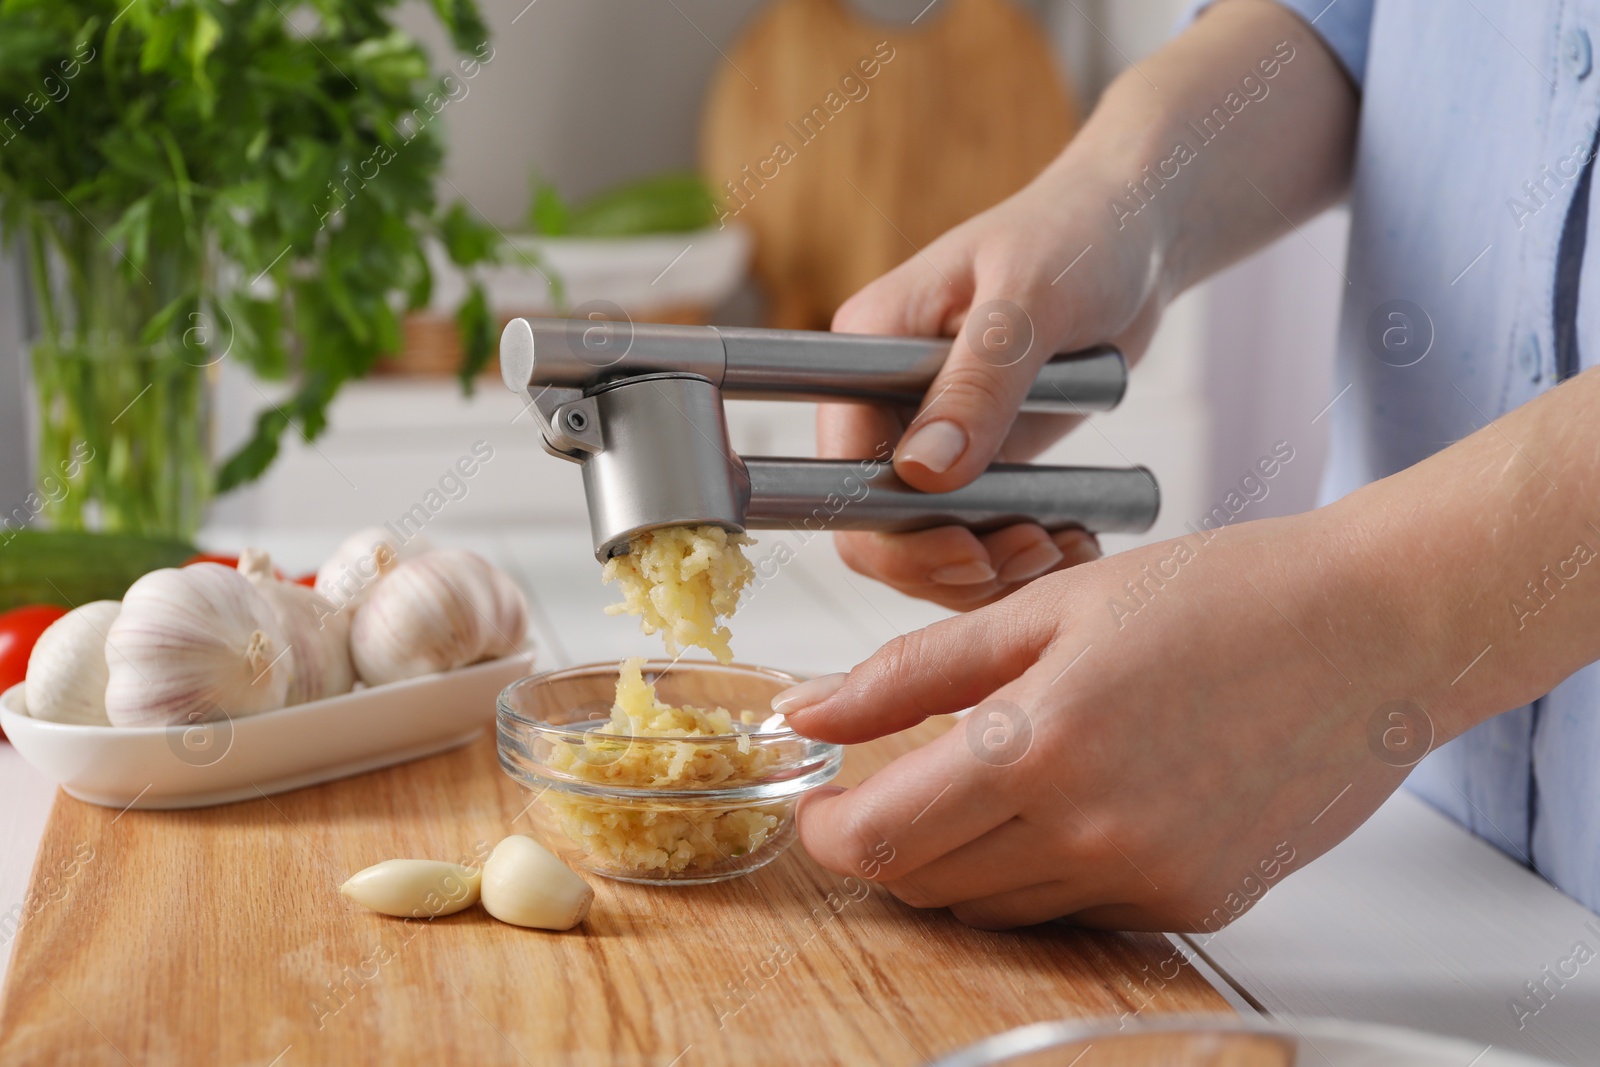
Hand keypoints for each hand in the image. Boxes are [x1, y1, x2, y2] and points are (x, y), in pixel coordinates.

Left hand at [777, 503, 1447, 930]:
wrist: (1374, 630)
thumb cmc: (1222, 595)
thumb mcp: (1046, 606)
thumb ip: (911, 671)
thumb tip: (809, 709)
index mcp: (1041, 743)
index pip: (882, 838)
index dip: (829, 829)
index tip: (822, 801)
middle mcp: (1092, 830)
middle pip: (928, 883)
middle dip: (890, 837)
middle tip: (901, 776)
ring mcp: (1148, 878)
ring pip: (995, 909)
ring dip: (964, 857)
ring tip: (997, 775)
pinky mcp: (1195, 904)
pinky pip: (1075, 912)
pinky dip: (1044, 870)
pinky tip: (1076, 800)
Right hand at [822, 163, 1166, 609]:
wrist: (1136, 236)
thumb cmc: (1079, 236)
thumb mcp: (1030, 299)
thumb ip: (979, 383)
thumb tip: (924, 472)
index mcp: (867, 349)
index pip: (841, 473)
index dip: (893, 533)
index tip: (971, 551)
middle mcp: (884, 401)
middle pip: (875, 527)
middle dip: (948, 563)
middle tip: (1034, 554)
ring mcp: (930, 435)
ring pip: (927, 544)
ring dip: (992, 570)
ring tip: (1064, 548)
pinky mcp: (978, 458)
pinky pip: (978, 534)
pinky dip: (1020, 556)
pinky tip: (1074, 542)